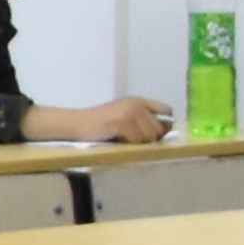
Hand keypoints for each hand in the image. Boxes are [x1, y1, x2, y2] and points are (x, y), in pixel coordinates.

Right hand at [44, 95, 175, 146]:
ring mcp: (129, 113)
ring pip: (149, 135)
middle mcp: (136, 104)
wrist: (76, 124)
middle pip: (160, 127)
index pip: (166, 111)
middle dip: (152, 137)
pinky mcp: (121, 122)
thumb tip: (163, 131)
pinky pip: (136, 139)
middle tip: (136, 140)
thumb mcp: (124, 115)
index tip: (156, 134)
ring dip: (140, 142)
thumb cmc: (99, 123)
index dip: (165, 124)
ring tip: (125, 140)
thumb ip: (142, 119)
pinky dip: (129, 143)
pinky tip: (118, 140)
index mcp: (138, 100)